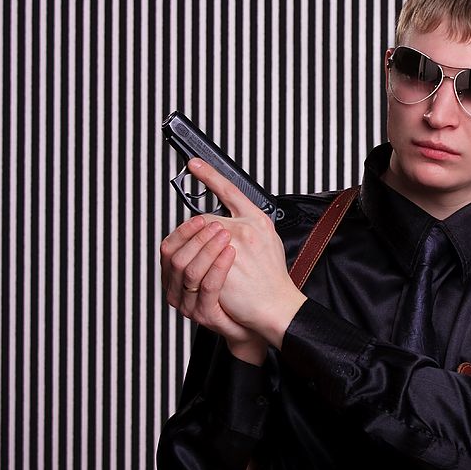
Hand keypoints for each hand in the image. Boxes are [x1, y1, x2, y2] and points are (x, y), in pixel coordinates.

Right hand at [160, 212, 266, 363]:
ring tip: (226, 235)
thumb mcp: (219, 261)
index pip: (168, 248)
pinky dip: (219, 265)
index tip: (201, 218)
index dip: (183, 231)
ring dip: (208, 248)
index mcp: (176, 276)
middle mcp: (178, 291)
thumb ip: (207, 242)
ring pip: (191, 272)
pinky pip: (208, 286)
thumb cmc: (239, 289)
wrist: (256, 319)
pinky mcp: (205, 314)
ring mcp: (190, 305)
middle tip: (217, 225)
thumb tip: (208, 215)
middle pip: (177, 258)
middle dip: (197, 237)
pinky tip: (231, 252)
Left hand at [182, 158, 306, 348]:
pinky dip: (194, 263)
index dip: (210, 174)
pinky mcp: (220, 265)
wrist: (276, 305)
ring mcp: (232, 247)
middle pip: (205, 219)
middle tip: (204, 248)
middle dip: (199, 233)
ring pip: (197, 237)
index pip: (231, 190)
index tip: (195, 163)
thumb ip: (249, 226)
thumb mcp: (269, 241)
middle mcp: (245, 229)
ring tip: (204, 261)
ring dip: (195, 248)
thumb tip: (227, 222)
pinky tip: (202, 271)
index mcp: (258, 221)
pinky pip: (196, 257)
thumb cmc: (272, 279)